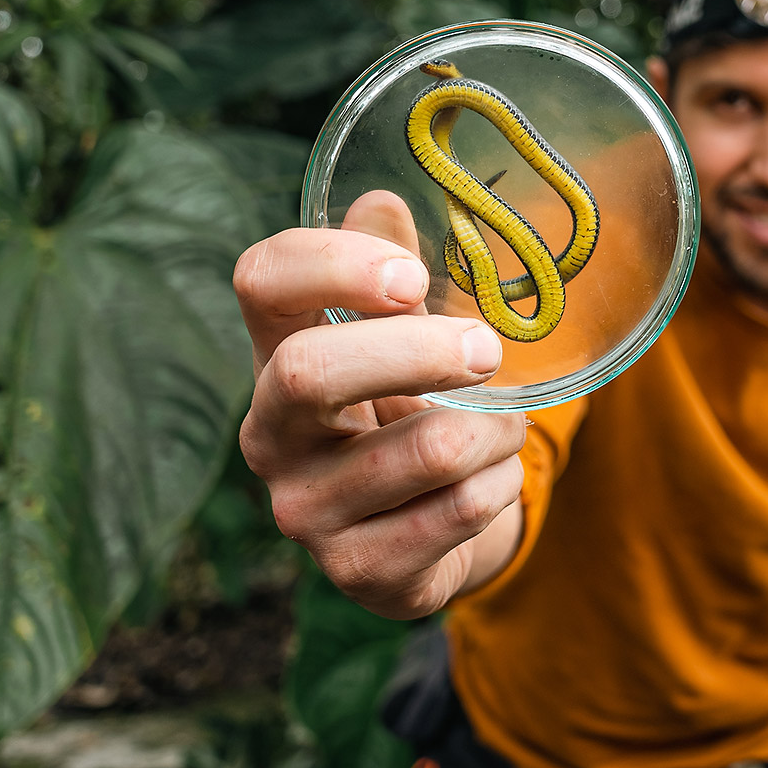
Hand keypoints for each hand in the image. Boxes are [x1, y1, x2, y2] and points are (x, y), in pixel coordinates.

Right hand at [234, 189, 526, 618]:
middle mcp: (270, 433)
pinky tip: (494, 479)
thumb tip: (382, 196)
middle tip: (489, 350)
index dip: (335, 265)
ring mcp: (304, 510)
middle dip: (423, 352)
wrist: (425, 534)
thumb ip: (390, 266)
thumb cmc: (409, 410)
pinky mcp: (356, 572)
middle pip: (312, 371)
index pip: (261, 280)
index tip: (415, 276)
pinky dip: (500, 486)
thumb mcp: (401, 336)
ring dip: (495, 430)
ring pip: (425, 450)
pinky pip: (458, 513)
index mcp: (275, 353)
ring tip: (506, 425)